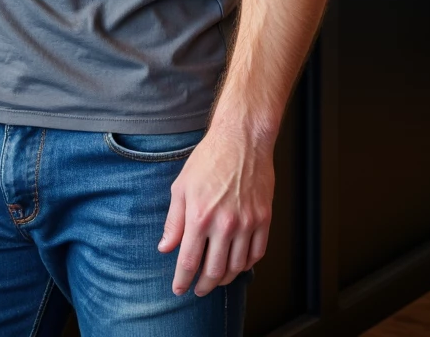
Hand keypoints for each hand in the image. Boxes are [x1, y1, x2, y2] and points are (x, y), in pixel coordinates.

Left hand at [158, 119, 273, 296]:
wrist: (241, 139)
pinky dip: (247, 264)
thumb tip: (165, 247)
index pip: (189, 261)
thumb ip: (173, 221)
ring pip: (237, 266)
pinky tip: (238, 263)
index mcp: (200, 216)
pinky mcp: (264, 219)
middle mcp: (224, 223)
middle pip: (214, 270)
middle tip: (199, 290)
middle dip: (204, 285)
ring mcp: (247, 223)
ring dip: (225, 278)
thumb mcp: (182, 186)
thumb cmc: (209, 159)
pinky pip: (257, 253)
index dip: (182, 280)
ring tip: (217, 278)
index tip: (179, 289)